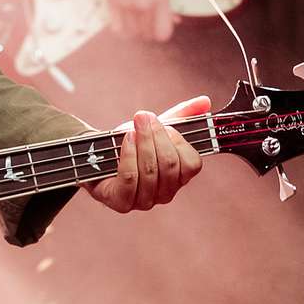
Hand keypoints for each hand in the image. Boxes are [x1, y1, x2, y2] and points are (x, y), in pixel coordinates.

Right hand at [70, 0, 172, 41]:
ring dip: (135, 30)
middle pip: (148, 35)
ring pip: (133, 34)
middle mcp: (144, 4)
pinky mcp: (111, 2)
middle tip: (149, 19)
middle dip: (150, 30)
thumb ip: (166, 1)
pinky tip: (124, 19)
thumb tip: (175, 18)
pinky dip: (122, 28)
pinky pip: (117, 28)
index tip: (161, 24)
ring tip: (136, 19)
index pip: (164, 32)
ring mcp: (126, 5)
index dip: (163, 31)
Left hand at [86, 95, 209, 213]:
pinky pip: (130, 179)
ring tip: (132, 127)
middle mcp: (165, 193)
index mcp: (179, 177)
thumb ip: (181, 115)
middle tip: (143, 118)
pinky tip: (125, 139)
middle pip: (170, 165)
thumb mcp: (156, 126)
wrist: (97, 154)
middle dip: (156, 136)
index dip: (179, 141)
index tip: (165, 124)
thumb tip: (205, 101)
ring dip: (141, 143)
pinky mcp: (122, 202)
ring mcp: (144, 201)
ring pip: (150, 171)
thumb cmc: (131, 142)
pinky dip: (128, 155)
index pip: (192, 164)